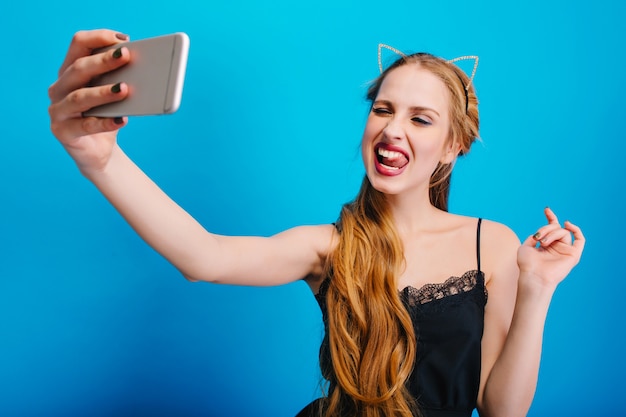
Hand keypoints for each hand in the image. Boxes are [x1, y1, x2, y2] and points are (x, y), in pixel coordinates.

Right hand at [48, 30, 131, 174]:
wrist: (99, 152)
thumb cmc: (107, 117)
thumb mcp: (113, 96)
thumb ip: (121, 80)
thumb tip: (146, 71)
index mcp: (70, 71)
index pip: (79, 45)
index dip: (99, 38)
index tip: (124, 39)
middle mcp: (59, 88)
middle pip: (79, 68)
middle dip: (103, 61)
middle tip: (126, 56)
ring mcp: (58, 111)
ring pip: (80, 97)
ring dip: (103, 92)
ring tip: (124, 89)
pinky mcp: (63, 132)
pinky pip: (85, 126)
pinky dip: (104, 123)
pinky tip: (122, 120)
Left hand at [517, 207, 584, 288]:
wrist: (534, 276)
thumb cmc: (527, 265)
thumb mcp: (525, 247)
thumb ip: (533, 237)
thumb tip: (539, 234)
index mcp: (545, 245)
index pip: (551, 228)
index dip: (550, 218)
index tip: (546, 209)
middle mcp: (556, 247)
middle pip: (555, 228)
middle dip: (546, 228)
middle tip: (538, 238)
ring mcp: (565, 251)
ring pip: (563, 232)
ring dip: (552, 233)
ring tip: (543, 242)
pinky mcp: (573, 255)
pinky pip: (580, 240)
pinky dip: (576, 230)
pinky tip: (567, 225)